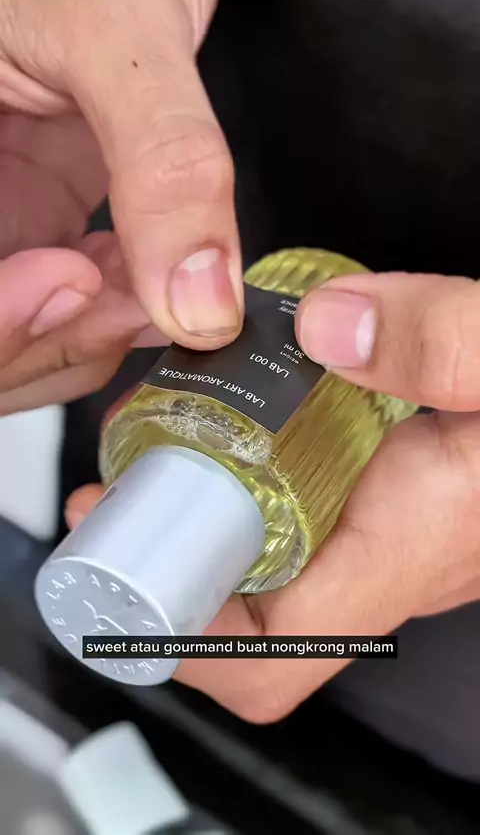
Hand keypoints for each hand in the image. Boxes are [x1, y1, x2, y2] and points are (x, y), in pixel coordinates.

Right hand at [0, 0, 241, 414]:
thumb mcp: (116, 32)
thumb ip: (163, 163)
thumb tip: (200, 301)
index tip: (73, 284)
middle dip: (52, 339)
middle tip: (136, 303)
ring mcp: (2, 219)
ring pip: (27, 334)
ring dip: (93, 334)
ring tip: (157, 286)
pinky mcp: (44, 218)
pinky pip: (71, 300)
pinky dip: (120, 308)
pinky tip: (157, 273)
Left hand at [66, 272, 479, 721]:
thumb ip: (438, 340)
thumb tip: (329, 325)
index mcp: (399, 552)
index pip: (265, 656)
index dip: (179, 631)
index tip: (122, 550)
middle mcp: (382, 568)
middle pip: (245, 624)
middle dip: (169, 567)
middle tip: (119, 487)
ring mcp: (383, 545)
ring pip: (267, 576)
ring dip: (202, 529)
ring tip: (157, 458)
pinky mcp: (386, 510)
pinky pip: (298, 532)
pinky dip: (248, 498)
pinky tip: (231, 441)